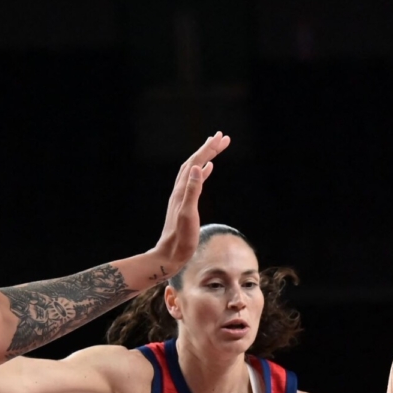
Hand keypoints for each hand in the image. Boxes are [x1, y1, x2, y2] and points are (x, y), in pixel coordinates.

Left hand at [152, 132, 231, 274]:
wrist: (169, 255)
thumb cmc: (181, 239)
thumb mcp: (188, 215)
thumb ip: (193, 191)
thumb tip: (200, 167)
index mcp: (182, 190)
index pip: (196, 163)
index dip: (208, 149)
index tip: (221, 137)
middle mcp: (181, 189)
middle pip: (195, 162)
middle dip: (208, 148)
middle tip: (223, 137)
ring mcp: (182, 195)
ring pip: (195, 169)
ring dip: (205, 156)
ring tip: (216, 147)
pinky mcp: (185, 203)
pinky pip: (195, 180)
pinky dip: (204, 171)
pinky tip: (210, 169)